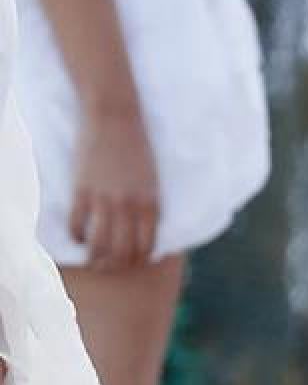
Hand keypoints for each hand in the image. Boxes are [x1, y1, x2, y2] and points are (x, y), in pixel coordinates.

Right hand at [69, 102, 160, 269]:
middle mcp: (130, 204)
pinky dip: (78, 238)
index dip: (139, 260)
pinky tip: (80, 237)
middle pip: (123, 252)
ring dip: (95, 259)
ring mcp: (105, 199)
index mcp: (151, 201)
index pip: (147, 245)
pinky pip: (78, 226)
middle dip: (116, 265)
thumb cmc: (138, 147)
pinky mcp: (83, 191)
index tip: (133, 262)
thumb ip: (150, 204)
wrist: (117, 118)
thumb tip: (147, 229)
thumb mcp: (153, 178)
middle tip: (110, 265)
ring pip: (99, 246)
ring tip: (93, 260)